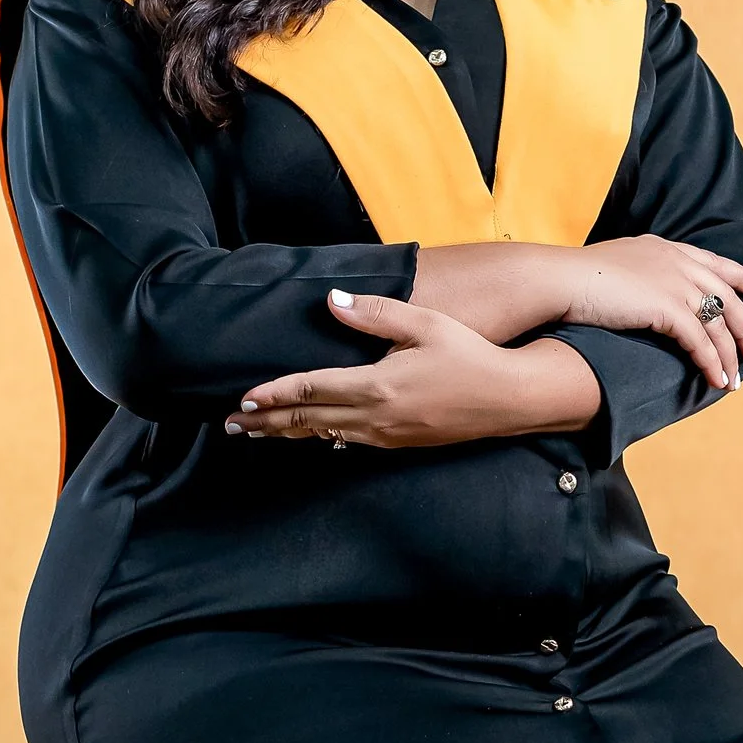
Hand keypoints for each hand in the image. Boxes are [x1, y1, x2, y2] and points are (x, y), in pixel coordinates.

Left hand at [225, 294, 602, 450]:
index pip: (312, 389)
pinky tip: (311, 436)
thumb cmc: (470, 354)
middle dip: (268, 423)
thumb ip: (375, 314)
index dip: (275, 394)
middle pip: (309, 420)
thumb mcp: (425, 324)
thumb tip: (332, 301)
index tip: (244, 399)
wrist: (510, 398)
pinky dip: (322, 438)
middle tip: (232, 425)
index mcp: (378, 385)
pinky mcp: (399, 442)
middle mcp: (377, 417)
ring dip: (289, 433)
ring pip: (325, 435)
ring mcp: (388, 435)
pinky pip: (349, 442)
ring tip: (258, 434)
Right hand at [559, 236, 742, 390]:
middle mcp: (677, 262)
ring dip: (730, 356)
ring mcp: (675, 283)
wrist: (559, 279)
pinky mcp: (667, 308)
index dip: (741, 277)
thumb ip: (635, 272)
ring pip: (718, 324)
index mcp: (665, 248)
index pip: (714, 262)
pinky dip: (711, 363)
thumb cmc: (573, 277)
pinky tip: (717, 382)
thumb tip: (633, 288)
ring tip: (735, 381)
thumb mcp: (613, 264)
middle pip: (727, 296)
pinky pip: (701, 341)